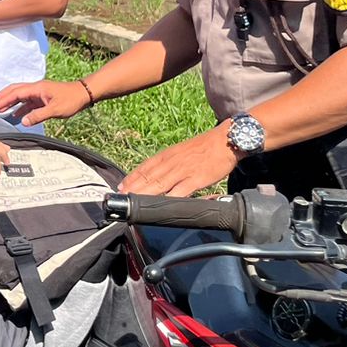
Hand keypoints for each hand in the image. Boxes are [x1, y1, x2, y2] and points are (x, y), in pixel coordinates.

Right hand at [0, 78, 92, 127]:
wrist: (83, 94)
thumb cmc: (71, 100)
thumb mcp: (55, 110)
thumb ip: (38, 115)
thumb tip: (23, 121)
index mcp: (37, 88)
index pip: (16, 92)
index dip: (4, 98)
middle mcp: (36, 89)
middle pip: (15, 91)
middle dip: (3, 97)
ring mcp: (39, 93)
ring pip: (21, 96)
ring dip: (10, 102)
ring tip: (0, 110)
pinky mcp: (43, 98)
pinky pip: (28, 102)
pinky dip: (20, 107)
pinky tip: (17, 115)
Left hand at [119, 126, 234, 196]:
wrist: (226, 140)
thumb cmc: (205, 147)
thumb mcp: (181, 152)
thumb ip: (169, 163)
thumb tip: (157, 175)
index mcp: (167, 155)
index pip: (145, 167)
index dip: (131, 178)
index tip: (120, 188)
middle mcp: (172, 162)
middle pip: (148, 177)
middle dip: (133, 188)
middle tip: (120, 198)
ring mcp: (183, 171)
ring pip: (160, 184)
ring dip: (145, 194)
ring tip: (133, 203)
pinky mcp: (197, 179)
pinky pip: (181, 191)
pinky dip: (170, 198)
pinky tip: (161, 206)